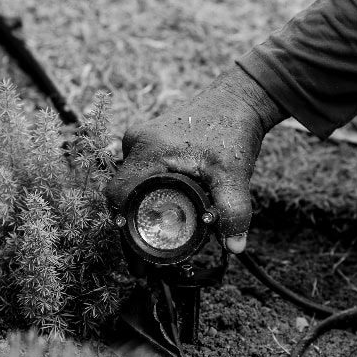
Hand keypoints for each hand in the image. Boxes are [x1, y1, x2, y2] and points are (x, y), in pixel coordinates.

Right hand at [106, 65, 285, 253]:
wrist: (237, 98)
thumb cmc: (232, 130)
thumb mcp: (233, 173)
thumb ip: (233, 210)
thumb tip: (235, 248)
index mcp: (149, 150)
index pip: (119, 194)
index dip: (124, 224)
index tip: (138, 251)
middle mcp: (137, 143)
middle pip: (121, 192)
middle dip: (131, 224)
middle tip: (144, 258)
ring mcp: (140, 140)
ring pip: (129, 184)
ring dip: (137, 209)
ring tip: (152, 238)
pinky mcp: (148, 141)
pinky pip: (139, 173)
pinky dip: (146, 193)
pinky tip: (159, 211)